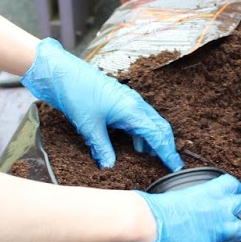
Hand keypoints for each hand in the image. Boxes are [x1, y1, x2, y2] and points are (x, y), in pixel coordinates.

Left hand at [23, 37, 181, 171]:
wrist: (64, 74)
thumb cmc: (77, 95)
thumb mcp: (89, 127)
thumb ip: (102, 148)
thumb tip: (109, 167)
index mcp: (132, 110)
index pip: (157, 135)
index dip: (167, 152)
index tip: (175, 167)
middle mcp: (135, 104)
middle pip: (159, 127)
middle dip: (166, 147)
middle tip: (170, 165)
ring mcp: (129, 101)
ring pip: (150, 123)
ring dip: (154, 141)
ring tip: (152, 159)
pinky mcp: (121, 102)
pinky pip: (139, 120)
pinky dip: (142, 134)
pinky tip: (136, 146)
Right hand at [109, 174, 240, 241]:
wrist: (149, 223)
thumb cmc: (158, 208)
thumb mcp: (181, 193)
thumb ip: (195, 198)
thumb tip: (193, 206)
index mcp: (213, 191)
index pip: (235, 187)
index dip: (232, 194)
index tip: (228, 199)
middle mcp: (221, 209)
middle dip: (236, 213)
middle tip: (228, 219)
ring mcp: (218, 231)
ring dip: (236, 234)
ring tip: (230, 238)